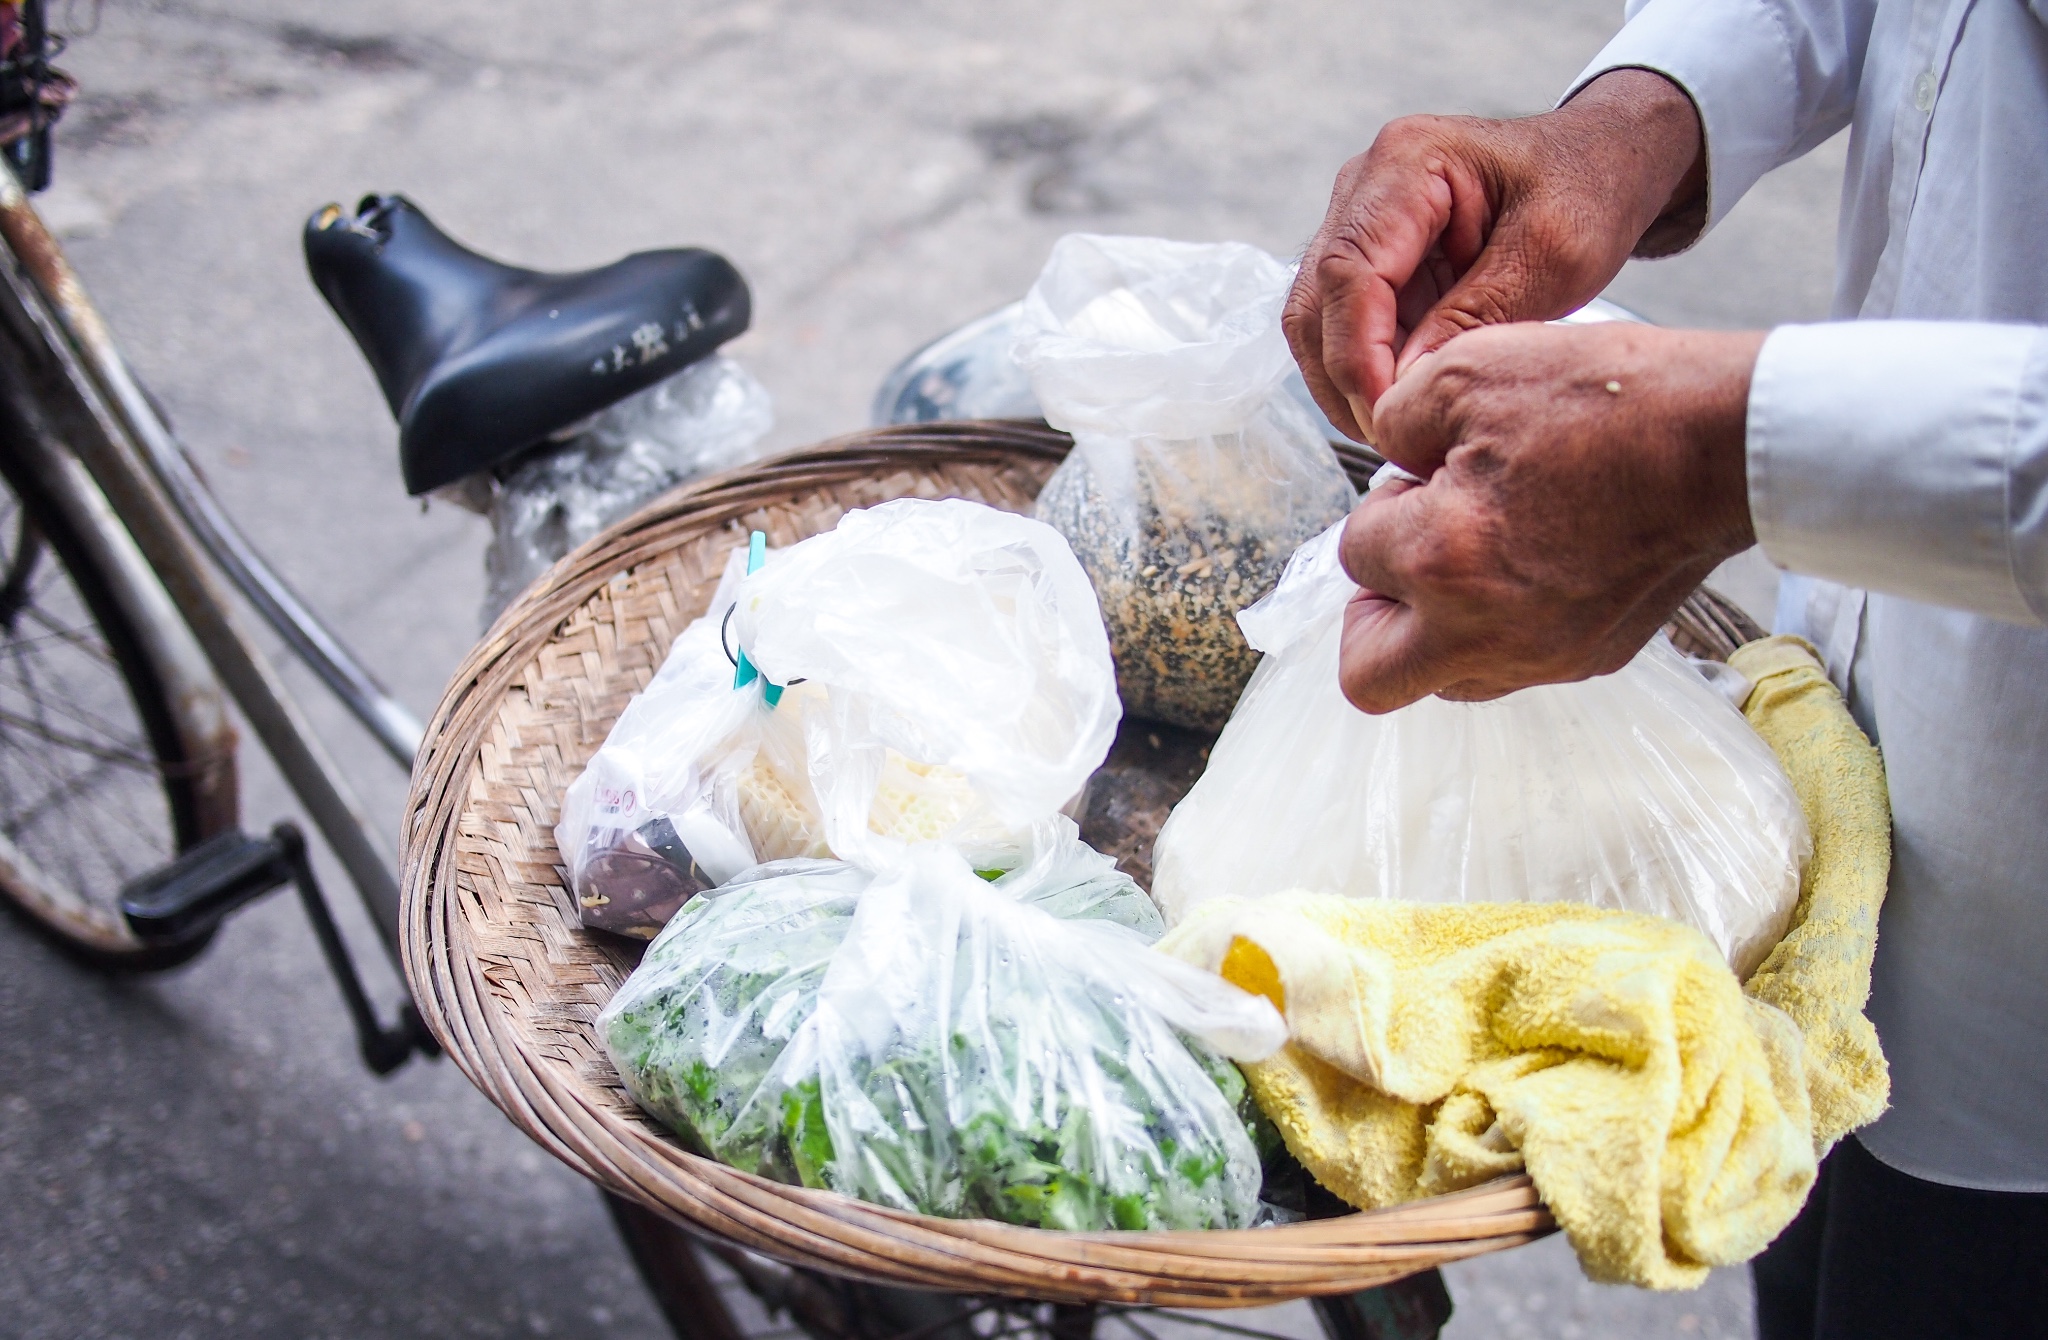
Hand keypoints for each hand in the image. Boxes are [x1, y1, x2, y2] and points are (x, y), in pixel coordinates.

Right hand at [1284, 69, 1705, 441]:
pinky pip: (1339, 325)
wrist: (1599, 162)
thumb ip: (1476, 318)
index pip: (1350, 271)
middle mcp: (1363, 185)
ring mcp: (1356, 220)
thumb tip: (1405, 390)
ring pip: (1314, 320)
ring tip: (1398, 428)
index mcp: (1407, 161)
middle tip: (1395, 438)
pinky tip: (1400, 403)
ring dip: (1346, 382)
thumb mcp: (1553, 256)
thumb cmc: (1586, 191)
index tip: (1393, 416)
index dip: (1359, 355)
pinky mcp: (1367, 257)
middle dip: (1345, 379)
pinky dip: (1361, 371)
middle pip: (1315, 301)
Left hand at [1335, 321, 1764, 712]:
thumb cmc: (1606, 401)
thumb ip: (1392, 423)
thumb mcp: (1468, 372)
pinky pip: (1511, 668)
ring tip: (1472, 555)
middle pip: (1369, 674)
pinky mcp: (1588, 659)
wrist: (1725, 440)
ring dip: (1432, 627)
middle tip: (1407, 558)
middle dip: (1372, 615)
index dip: (1383, 506)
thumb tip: (1389, 464)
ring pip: (1441, 679)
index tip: (1428, 478)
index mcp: (1441, 558)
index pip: (1355, 554)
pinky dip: (1497, 629)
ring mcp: (1541, 656)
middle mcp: (1483, 630)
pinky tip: (1527, 564)